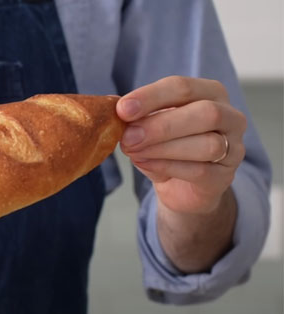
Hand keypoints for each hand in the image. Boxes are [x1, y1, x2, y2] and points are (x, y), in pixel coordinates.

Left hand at [117, 76, 245, 214]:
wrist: (182, 187)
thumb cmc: (166, 147)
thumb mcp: (150, 126)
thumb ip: (139, 118)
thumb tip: (119, 113)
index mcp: (210, 93)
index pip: (183, 87)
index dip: (151, 97)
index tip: (122, 109)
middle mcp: (230, 116)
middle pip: (204, 112)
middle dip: (161, 125)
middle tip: (127, 137)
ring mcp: (234, 147)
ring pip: (206, 144)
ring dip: (163, 148)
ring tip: (133, 152)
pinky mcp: (225, 177)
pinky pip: (201, 170)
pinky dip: (167, 167)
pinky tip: (145, 164)